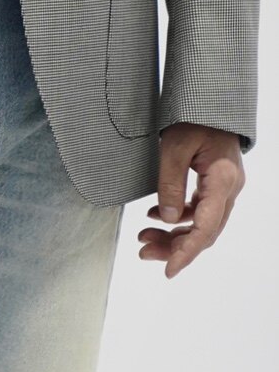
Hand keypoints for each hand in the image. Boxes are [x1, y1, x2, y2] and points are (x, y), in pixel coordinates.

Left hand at [137, 123, 245, 277]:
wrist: (209, 101)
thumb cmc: (193, 117)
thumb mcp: (173, 148)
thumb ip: (170, 184)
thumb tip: (165, 219)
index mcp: (223, 180)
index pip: (206, 227)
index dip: (187, 252)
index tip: (168, 270)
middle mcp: (230, 188)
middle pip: (205, 231)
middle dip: (175, 247)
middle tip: (143, 252)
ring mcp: (225, 188)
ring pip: (202, 224)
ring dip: (174, 235)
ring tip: (143, 239)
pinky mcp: (216, 185)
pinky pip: (199, 211)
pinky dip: (177, 219)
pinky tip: (152, 218)